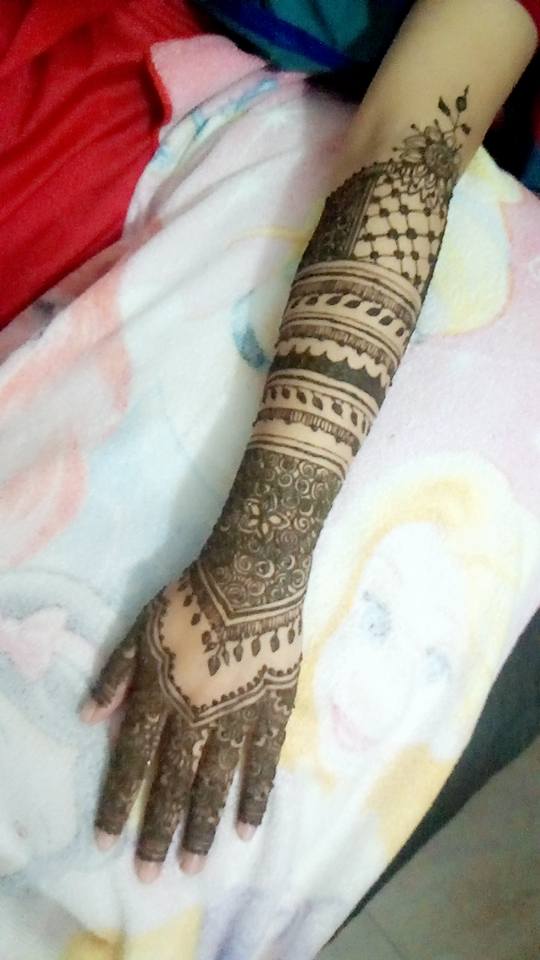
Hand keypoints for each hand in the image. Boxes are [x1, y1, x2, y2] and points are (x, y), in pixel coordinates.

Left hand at [81, 559, 302, 880]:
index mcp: (159, 694)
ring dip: (203, 825)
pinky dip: (255, 797)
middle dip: (159, 831)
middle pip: (174, 782)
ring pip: (217, 781)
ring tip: (195, 864)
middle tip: (152, 875)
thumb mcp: (140, 627)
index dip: (118, 803)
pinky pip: (264, 762)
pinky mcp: (273, 709)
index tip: (106, 843)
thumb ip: (116, 675)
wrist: (253, 576)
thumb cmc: (191, 598)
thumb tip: (90, 719)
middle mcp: (196, 715)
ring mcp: (238, 716)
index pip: (132, 761)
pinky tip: (248, 828)